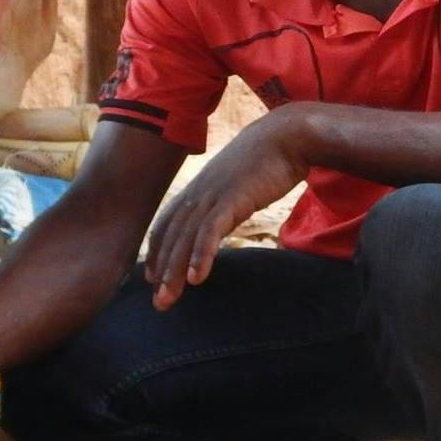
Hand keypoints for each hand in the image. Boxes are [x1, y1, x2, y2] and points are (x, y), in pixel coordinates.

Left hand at [145, 108, 308, 307]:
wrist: (286, 137)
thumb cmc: (266, 161)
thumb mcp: (237, 182)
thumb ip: (225, 198)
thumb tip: (225, 213)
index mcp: (198, 190)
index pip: (168, 225)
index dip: (159, 252)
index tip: (154, 278)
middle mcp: (198, 193)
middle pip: (172, 237)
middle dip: (163, 272)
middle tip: (159, 303)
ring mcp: (213, 196)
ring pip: (186, 238)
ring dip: (175, 271)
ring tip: (168, 299)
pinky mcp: (232, 198)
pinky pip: (211, 230)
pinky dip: (202, 255)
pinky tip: (198, 278)